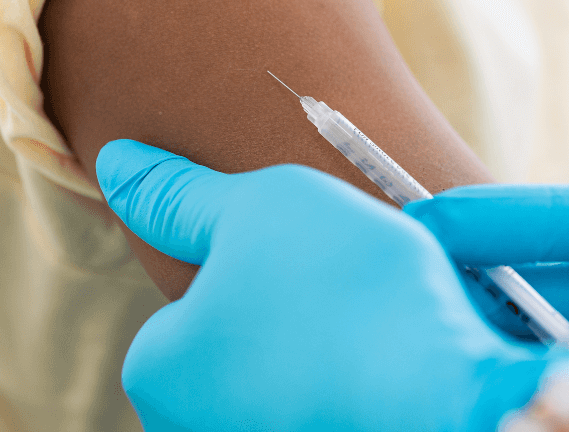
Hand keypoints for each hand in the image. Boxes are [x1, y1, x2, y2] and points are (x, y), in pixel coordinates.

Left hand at [96, 140, 549, 431]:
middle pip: (234, 343)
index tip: (303, 255)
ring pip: (284, 374)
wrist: (454, 395)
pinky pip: (327, 402)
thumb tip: (114, 163)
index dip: (251, 261)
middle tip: (341, 286)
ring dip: (321, 344)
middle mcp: (193, 427)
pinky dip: (353, 381)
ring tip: (372, 320)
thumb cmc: (347, 293)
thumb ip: (178, 192)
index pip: (188, 299)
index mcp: (156, 370)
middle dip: (281, 310)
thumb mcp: (258, 206)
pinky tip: (390, 362)